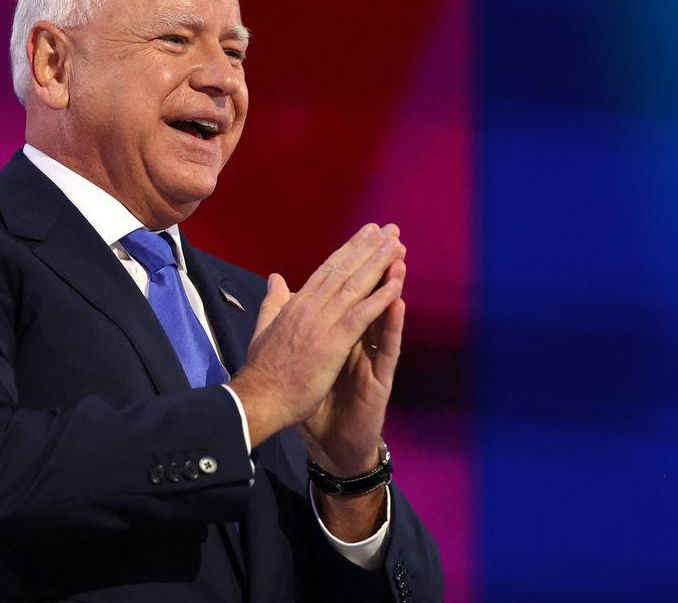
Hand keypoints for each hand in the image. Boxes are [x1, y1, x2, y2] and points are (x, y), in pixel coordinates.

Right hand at [228, 224, 404, 447]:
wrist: (258, 399)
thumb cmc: (263, 370)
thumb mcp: (265, 328)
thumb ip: (273, 302)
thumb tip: (275, 278)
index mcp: (296, 304)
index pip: (327, 270)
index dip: (349, 250)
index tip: (366, 234)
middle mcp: (309, 306)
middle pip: (344, 270)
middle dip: (368, 248)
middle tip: (390, 229)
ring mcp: (321, 323)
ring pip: (354, 286)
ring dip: (378, 264)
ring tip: (397, 245)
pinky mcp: (332, 343)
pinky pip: (360, 315)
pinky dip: (379, 298)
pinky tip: (396, 284)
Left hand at [299, 255, 404, 475]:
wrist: (330, 444)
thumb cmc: (317, 403)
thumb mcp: (300, 359)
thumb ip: (292, 322)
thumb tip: (279, 290)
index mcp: (340, 333)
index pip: (348, 292)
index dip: (354, 264)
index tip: (363, 234)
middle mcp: (360, 342)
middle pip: (370, 297)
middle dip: (379, 265)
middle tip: (391, 234)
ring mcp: (372, 359)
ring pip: (383, 317)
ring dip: (391, 286)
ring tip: (398, 257)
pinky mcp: (379, 380)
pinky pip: (386, 349)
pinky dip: (391, 325)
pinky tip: (397, 301)